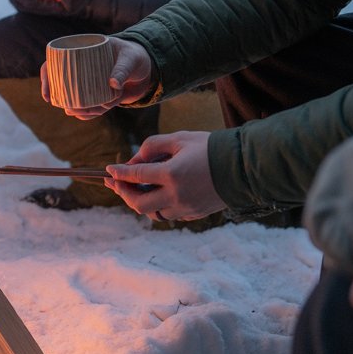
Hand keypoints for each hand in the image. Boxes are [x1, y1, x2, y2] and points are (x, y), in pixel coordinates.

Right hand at [40, 37, 154, 117]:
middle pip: (61, 84)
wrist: (148, 67)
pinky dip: (88, 113)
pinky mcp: (98, 94)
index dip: (47, 78)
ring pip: (74, 98)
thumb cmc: (136, 55)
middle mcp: (81, 68)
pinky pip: (88, 106)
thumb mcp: (130, 59)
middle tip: (70, 108)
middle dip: (62, 99)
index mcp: (82, 52)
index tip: (48, 94)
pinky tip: (86, 115)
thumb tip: (113, 85)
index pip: (55, 63)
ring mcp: (89, 82)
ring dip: (77, 108)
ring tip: (83, 111)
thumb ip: (122, 69)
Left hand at [104, 131, 225, 220]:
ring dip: (141, 202)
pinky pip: (169, 215)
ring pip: (153, 213)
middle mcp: (176, 195)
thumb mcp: (180, 138)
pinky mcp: (194, 214)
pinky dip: (159, 206)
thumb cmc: (210, 148)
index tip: (109, 171)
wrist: (243, 167)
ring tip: (136, 189)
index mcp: (171, 174)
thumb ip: (153, 146)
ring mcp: (186, 208)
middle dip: (124, 194)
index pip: (135, 176)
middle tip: (117, 184)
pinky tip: (157, 193)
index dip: (119, 173)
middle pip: (139, 204)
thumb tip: (134, 160)